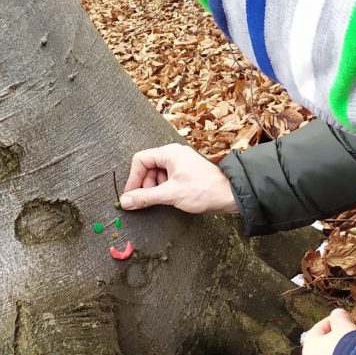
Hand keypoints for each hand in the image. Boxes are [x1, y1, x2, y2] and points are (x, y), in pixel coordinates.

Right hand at [120, 145, 238, 215]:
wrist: (230, 196)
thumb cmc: (204, 190)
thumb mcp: (170, 194)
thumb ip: (145, 197)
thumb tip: (125, 201)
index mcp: (170, 152)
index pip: (140, 160)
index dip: (133, 178)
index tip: (131, 195)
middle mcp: (174, 155)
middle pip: (148, 167)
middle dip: (145, 185)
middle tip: (148, 200)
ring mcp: (180, 165)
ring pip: (157, 175)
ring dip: (154, 189)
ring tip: (162, 200)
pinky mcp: (185, 175)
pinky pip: (166, 180)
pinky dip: (163, 190)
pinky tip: (169, 199)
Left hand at [302, 309, 355, 354]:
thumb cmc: (347, 348)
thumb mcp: (345, 327)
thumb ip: (339, 317)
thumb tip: (337, 313)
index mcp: (309, 345)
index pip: (319, 328)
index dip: (333, 321)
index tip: (346, 320)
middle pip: (322, 346)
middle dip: (336, 340)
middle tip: (351, 336)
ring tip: (354, 352)